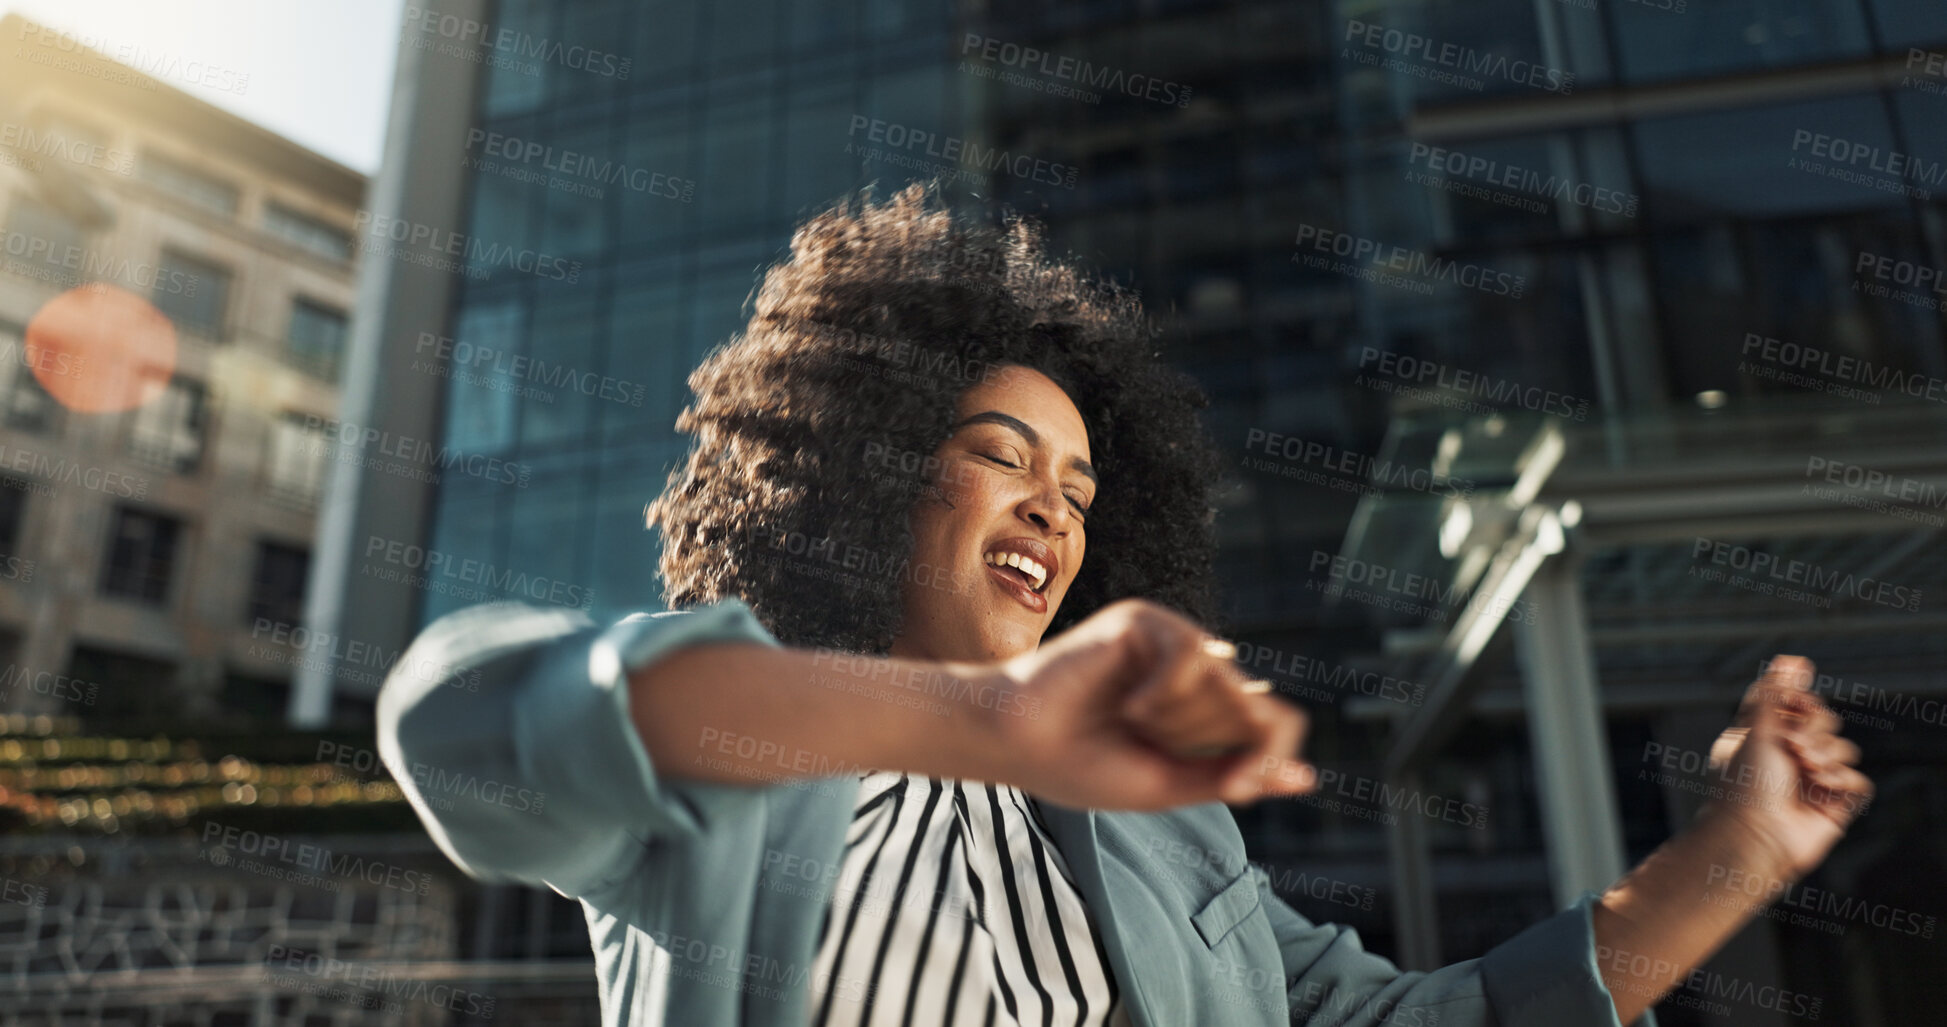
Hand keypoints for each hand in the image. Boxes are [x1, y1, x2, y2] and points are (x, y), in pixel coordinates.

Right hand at [977, 598, 1315, 810]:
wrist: (1017, 743)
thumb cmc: (1081, 766)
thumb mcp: (1171, 784)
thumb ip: (1235, 776)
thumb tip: (1306, 778)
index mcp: (1200, 714)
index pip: (1273, 722)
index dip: (1268, 755)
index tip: (1237, 785)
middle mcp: (1193, 673)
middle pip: (1252, 706)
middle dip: (1207, 740)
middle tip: (1148, 741)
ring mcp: (1169, 642)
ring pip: (1226, 680)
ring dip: (1184, 719)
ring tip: (1132, 720)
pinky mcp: (1145, 619)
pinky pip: (1195, 653)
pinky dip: (1167, 691)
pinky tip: (1131, 704)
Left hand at [1700, 655, 1872, 882]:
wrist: (1756, 836)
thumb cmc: (1746, 784)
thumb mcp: (1755, 730)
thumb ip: (1774, 691)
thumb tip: (1792, 659)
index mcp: (1767, 734)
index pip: (1797, 702)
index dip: (1800, 699)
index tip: (1794, 703)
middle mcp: (1791, 755)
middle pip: (1826, 721)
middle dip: (1814, 728)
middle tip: (1793, 746)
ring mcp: (1813, 780)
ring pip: (1844, 749)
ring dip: (1827, 755)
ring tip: (1807, 770)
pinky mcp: (1834, 805)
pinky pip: (1857, 781)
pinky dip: (1842, 782)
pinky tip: (1822, 789)